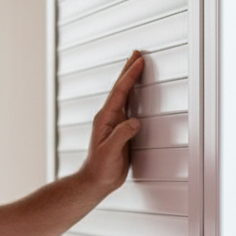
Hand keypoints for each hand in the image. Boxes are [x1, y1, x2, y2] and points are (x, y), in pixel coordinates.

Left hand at [78, 50, 144, 195]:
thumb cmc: (100, 169)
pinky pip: (128, 106)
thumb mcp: (110, 152)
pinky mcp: (120, 130)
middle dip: (128, 70)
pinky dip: (133, 94)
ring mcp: (113, 123)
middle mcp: (108, 117)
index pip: (120, 92)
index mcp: (105, 118)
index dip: (130, 76)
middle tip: (137, 54)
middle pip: (120, 88)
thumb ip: (121, 135)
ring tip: (136, 66)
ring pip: (124, 95)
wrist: (95, 181)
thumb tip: (134, 120)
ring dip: (130, 79)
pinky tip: (136, 92)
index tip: (139, 61)